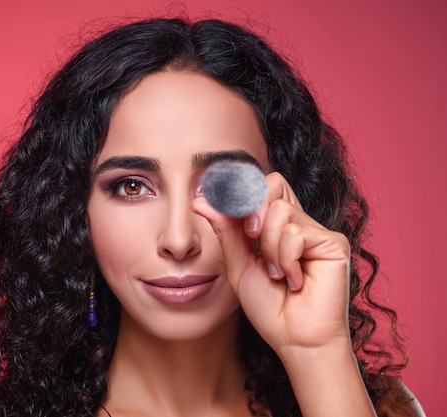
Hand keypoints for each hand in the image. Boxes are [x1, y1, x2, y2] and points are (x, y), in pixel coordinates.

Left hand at [192, 172, 351, 357]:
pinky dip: (285, 258)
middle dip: (253, 209)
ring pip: (280, 210)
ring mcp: (316, 232)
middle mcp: (297, 223)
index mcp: (276, 226)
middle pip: (273, 183)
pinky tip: (294, 280)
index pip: (259, 188)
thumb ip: (225, 230)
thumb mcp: (237, 265)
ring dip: (268, 247)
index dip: (239, 193)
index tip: (218, 207)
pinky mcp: (334, 243)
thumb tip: (201, 200)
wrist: (293, 338)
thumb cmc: (268, 306)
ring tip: (276, 273)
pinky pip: (295, 232)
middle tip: (251, 238)